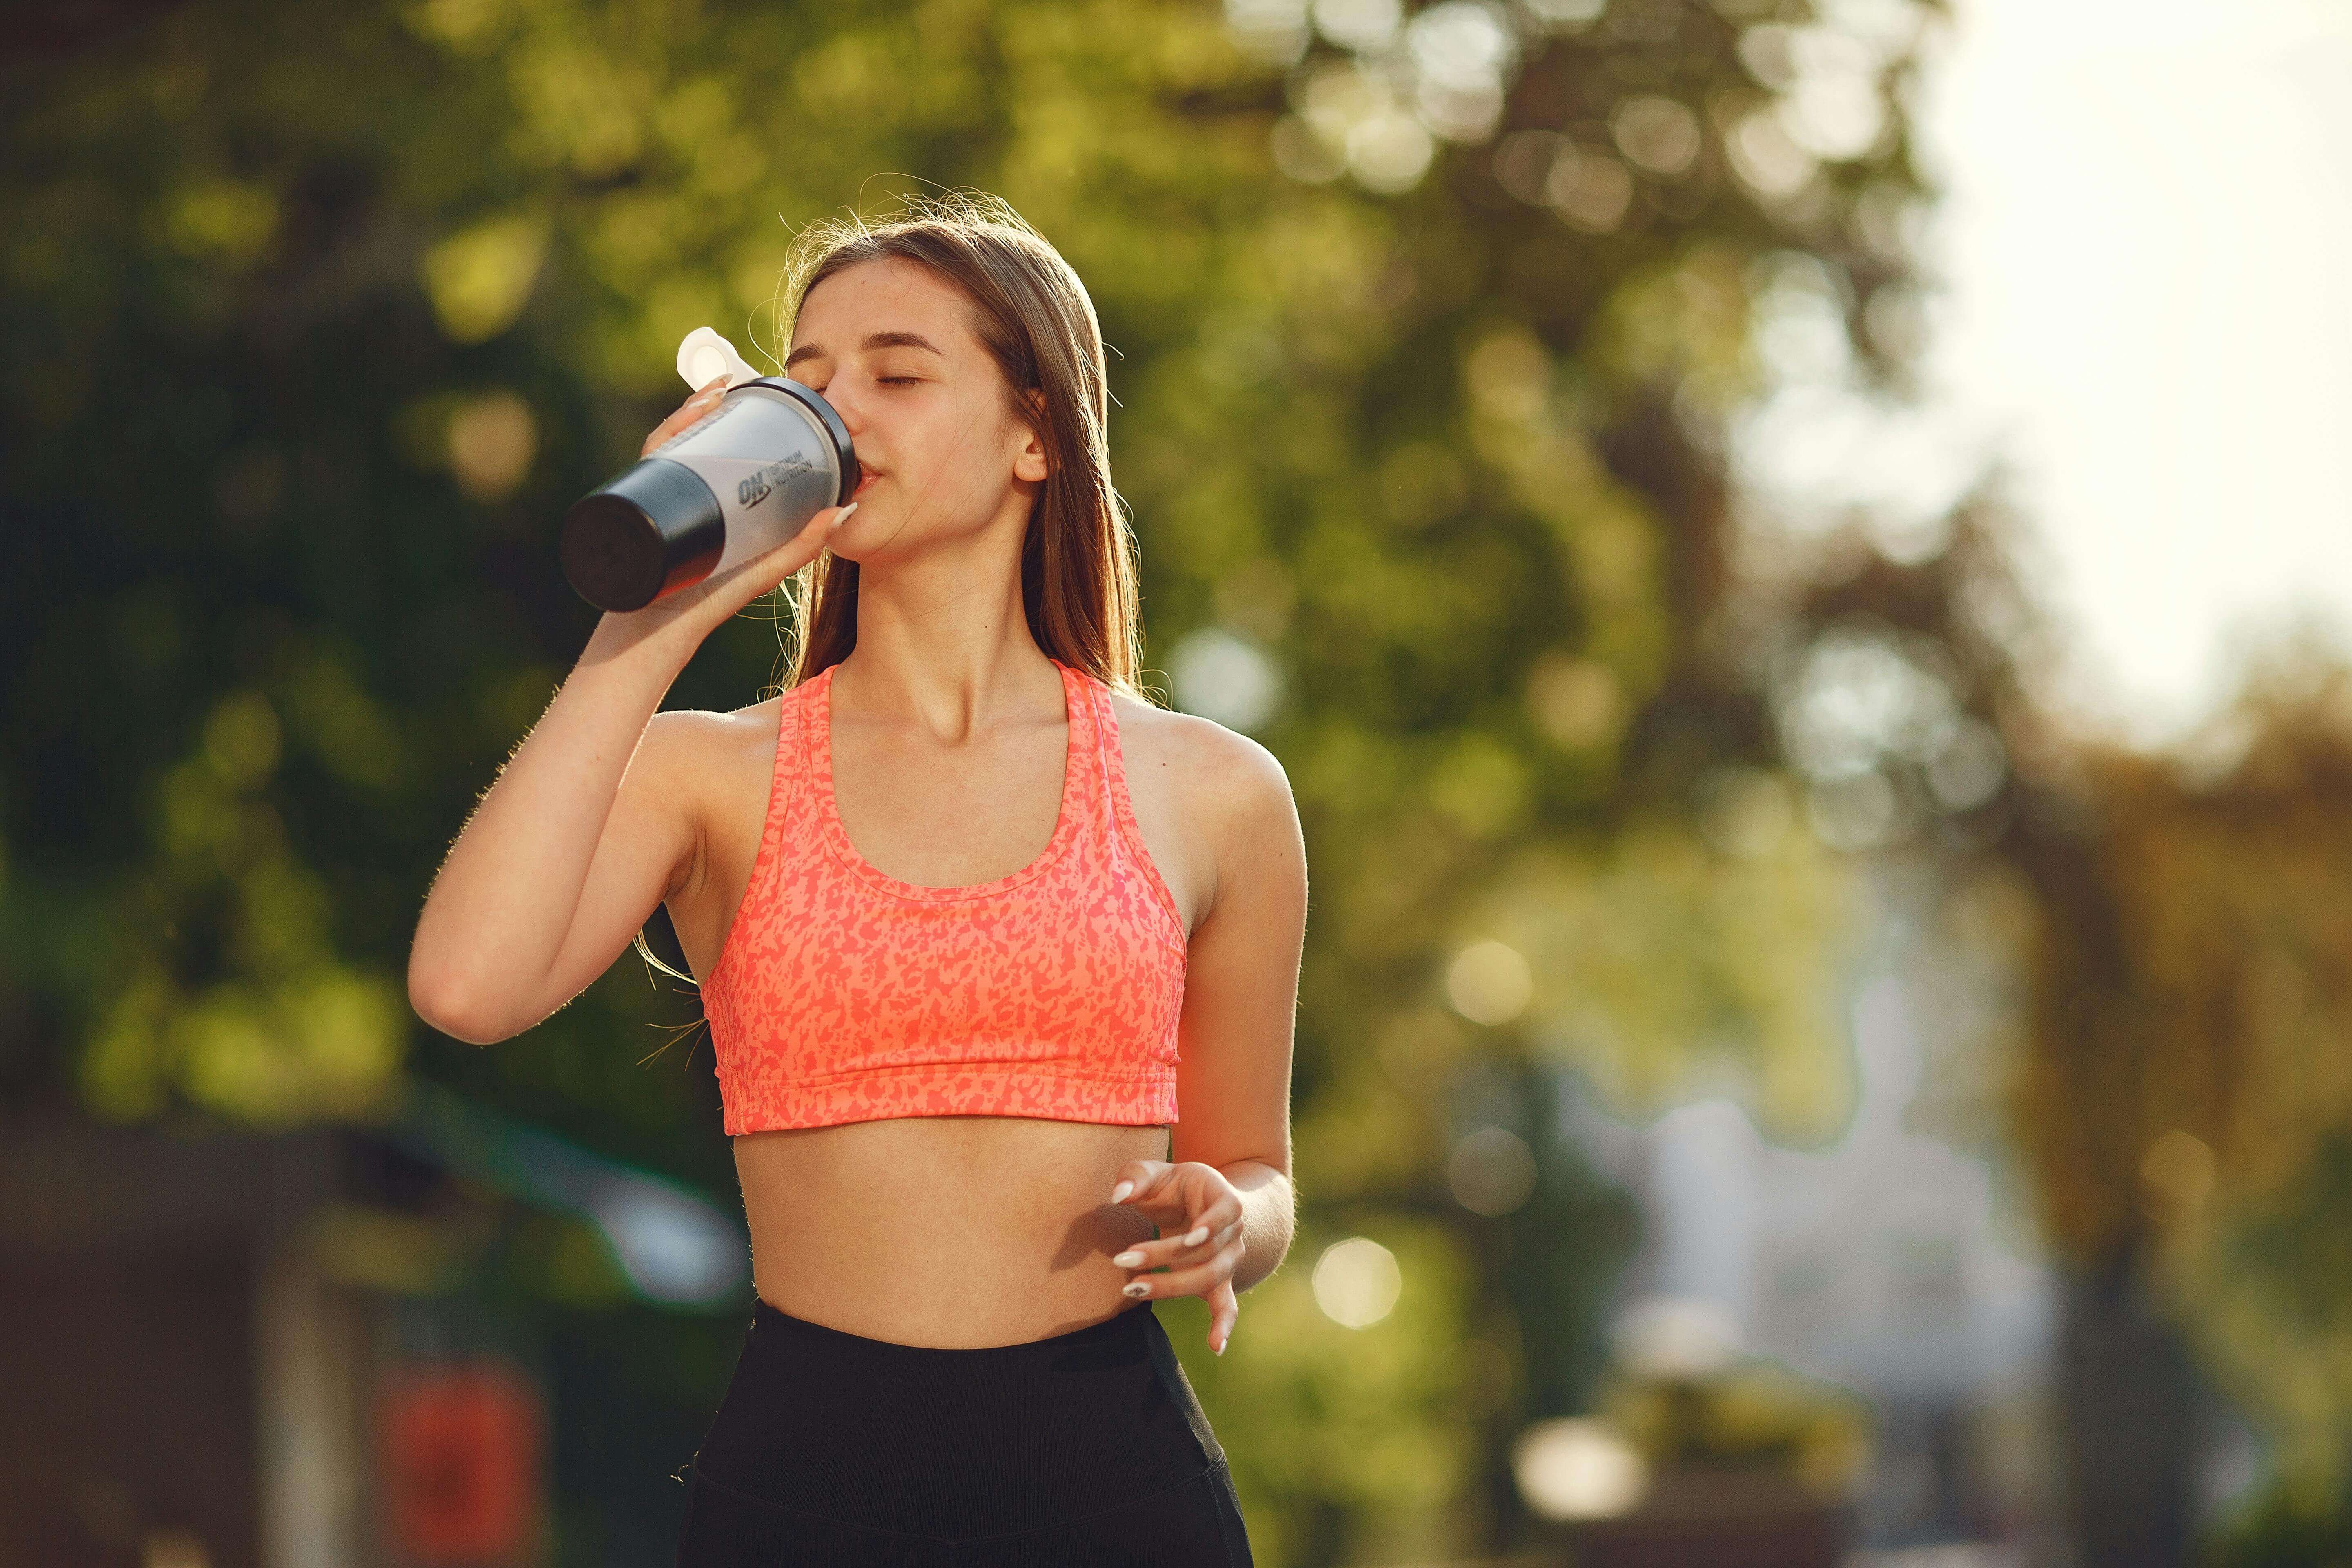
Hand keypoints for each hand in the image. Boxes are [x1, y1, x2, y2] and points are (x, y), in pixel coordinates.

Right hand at [586, 377, 853, 663]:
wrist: (652, 643)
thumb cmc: (700, 610)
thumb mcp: (759, 573)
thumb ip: (798, 547)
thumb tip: (844, 511)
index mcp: (696, 507)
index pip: (702, 449)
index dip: (715, 416)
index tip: (740, 388)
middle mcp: (669, 500)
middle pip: (679, 440)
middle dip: (699, 406)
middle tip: (728, 382)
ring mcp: (650, 506)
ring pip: (663, 448)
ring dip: (686, 415)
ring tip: (714, 394)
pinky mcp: (638, 514)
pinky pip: (650, 469)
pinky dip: (666, 442)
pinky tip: (683, 427)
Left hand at [1107, 1160, 1245, 1354]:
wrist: (1202, 1203)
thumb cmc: (1175, 1185)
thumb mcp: (1156, 1172)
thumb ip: (1136, 1177)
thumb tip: (1118, 1195)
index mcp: (1223, 1198)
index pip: (1226, 1212)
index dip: (1212, 1224)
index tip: (1190, 1235)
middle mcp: (1233, 1232)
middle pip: (1206, 1251)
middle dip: (1165, 1256)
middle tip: (1123, 1258)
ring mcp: (1228, 1260)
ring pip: (1207, 1278)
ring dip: (1170, 1286)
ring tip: (1131, 1286)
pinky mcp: (1218, 1282)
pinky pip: (1226, 1306)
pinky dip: (1223, 1326)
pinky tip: (1215, 1348)